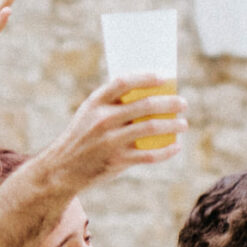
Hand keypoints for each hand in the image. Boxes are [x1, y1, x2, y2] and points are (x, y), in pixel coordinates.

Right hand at [48, 76, 186, 188]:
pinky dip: (166, 150)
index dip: (146, 78)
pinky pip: (149, 154)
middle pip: (145, 105)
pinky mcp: (117, 161)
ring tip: (183, 124)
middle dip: (169, 103)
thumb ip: (112, 104)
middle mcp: (103, 120)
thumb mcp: (89, 114)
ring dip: (173, 125)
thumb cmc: (83, 136)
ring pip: (151, 128)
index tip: (163, 78)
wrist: (63, 168)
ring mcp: (110, 141)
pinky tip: (176, 146)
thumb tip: (149, 94)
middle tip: (183, 103)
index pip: (124, 83)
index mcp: (95, 103)